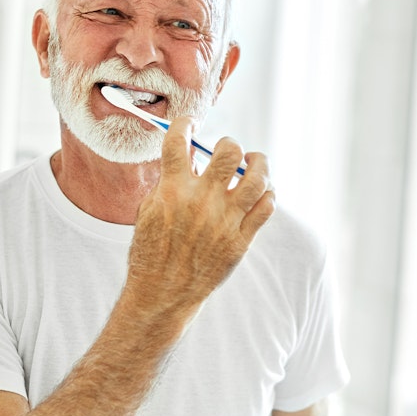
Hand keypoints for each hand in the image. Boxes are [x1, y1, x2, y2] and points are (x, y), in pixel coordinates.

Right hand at [127, 116, 274, 317]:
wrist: (163, 292)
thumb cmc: (150, 251)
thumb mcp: (149, 210)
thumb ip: (168, 182)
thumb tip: (188, 157)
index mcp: (172, 190)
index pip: (178, 140)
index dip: (183, 123)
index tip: (188, 123)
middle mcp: (202, 201)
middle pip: (229, 152)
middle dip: (229, 144)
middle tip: (226, 149)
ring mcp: (225, 220)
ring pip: (257, 177)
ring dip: (258, 162)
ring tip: (253, 161)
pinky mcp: (241, 240)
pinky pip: (266, 207)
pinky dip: (267, 193)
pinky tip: (260, 191)